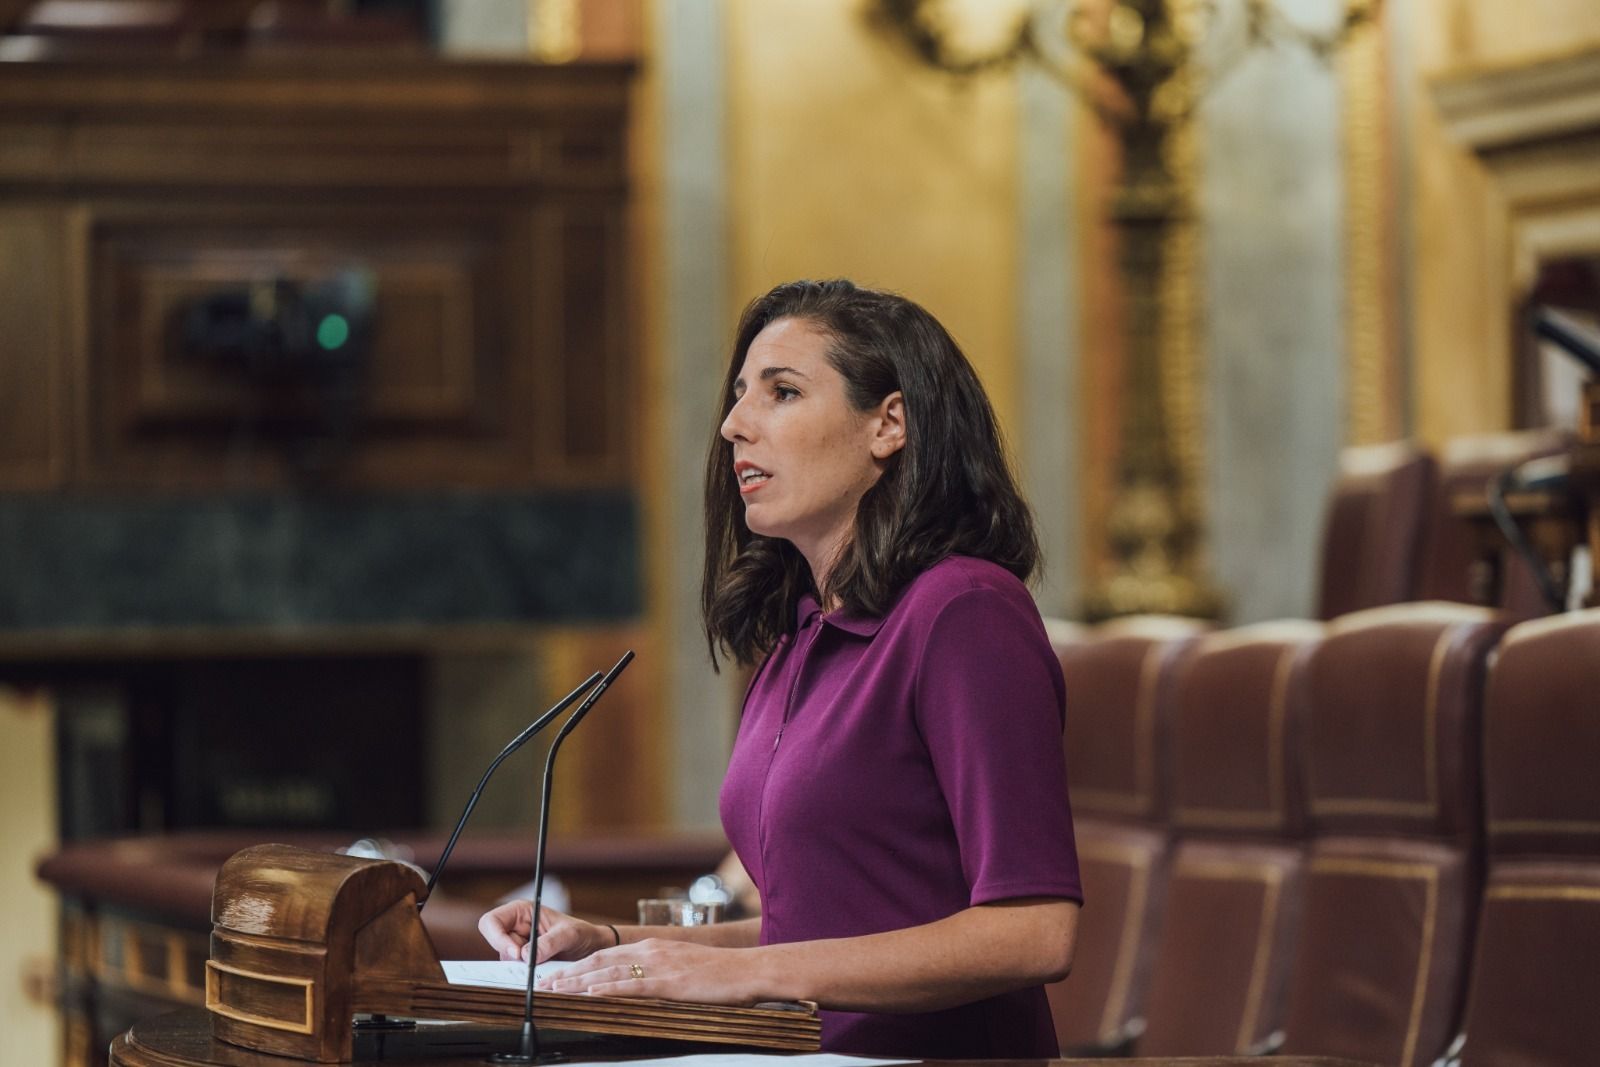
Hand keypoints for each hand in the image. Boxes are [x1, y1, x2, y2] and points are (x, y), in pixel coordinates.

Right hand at [477, 900, 610, 963]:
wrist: (592, 949)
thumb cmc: (582, 934)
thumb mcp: (569, 935)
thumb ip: (549, 943)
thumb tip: (526, 957)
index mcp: (521, 911)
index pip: (491, 922)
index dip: (497, 937)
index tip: (516, 953)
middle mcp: (515, 928)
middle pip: (494, 943)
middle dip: (510, 955)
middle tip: (530, 963)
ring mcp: (517, 946)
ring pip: (504, 960)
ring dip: (520, 966)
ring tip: (546, 962)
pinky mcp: (522, 962)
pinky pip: (514, 971)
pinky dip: (525, 974)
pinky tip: (542, 971)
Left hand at [538, 939, 762, 1005]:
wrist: (749, 969)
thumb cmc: (720, 973)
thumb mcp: (683, 967)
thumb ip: (658, 972)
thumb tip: (638, 986)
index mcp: (653, 947)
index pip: (606, 955)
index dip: (578, 966)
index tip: (557, 976)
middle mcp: (651, 951)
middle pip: (600, 961)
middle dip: (568, 973)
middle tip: (543, 984)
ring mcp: (660, 966)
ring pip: (610, 972)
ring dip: (579, 982)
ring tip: (556, 990)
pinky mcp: (671, 983)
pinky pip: (633, 986)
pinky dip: (608, 989)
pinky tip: (591, 994)